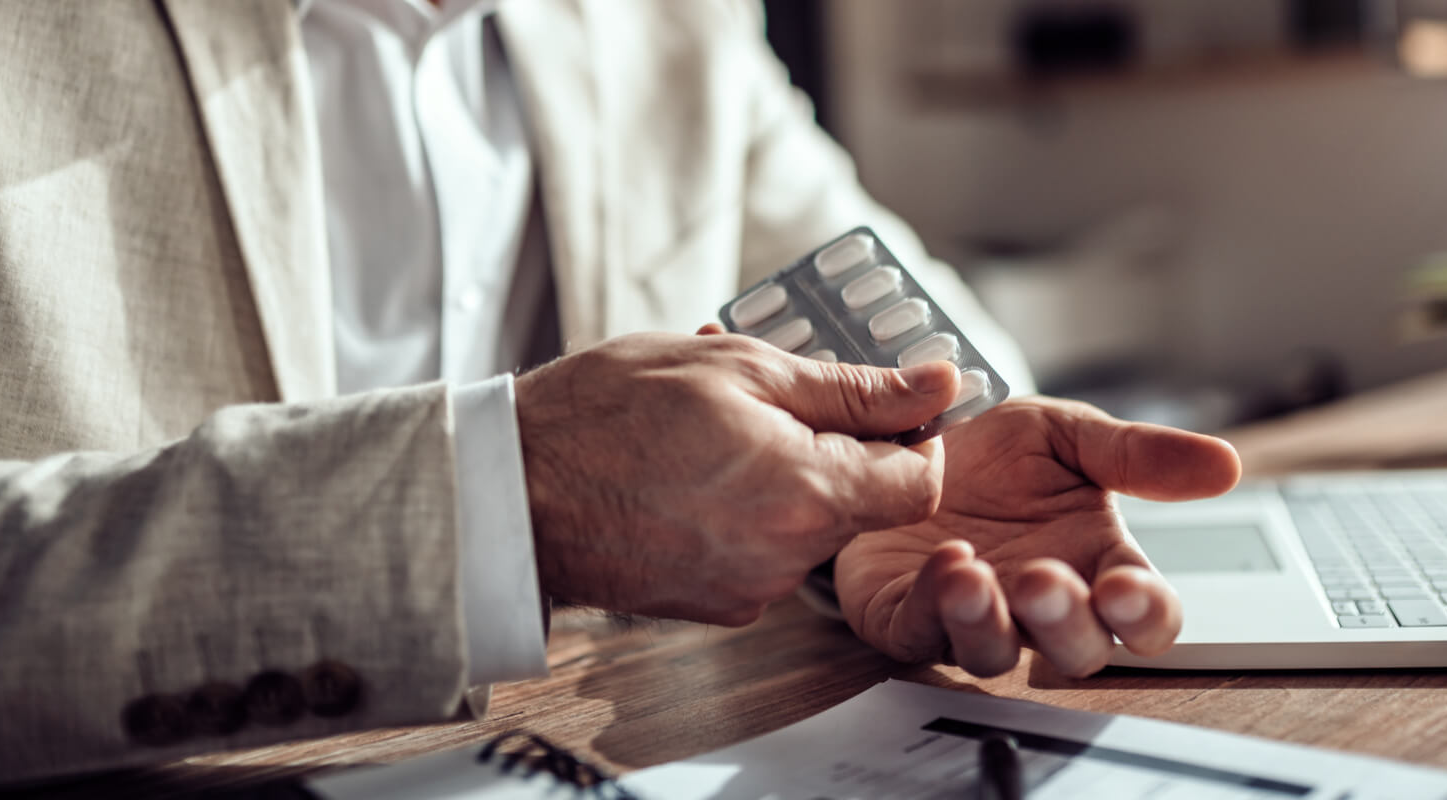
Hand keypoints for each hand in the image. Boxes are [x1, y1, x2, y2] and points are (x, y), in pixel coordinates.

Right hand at [515, 332, 959, 624]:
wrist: (509, 490)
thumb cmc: (606, 414)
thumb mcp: (739, 367)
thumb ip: (851, 386)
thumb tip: (937, 384)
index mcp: (806, 492)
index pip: (920, 483)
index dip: (913, 437)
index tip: (882, 405)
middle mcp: (785, 557)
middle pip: (860, 503)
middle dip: (830, 446)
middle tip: (769, 396)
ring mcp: (748, 589)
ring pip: (806, 524)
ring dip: (781, 473)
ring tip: (712, 427)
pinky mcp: (714, 604)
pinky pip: (760, 551)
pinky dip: (743, 509)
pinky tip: (689, 471)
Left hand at [834, 396, 1240, 676]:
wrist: (906, 432)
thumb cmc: (997, 449)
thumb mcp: (1070, 434)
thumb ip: (1140, 454)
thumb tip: (1225, 464)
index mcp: (1095, 564)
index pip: (1144, 615)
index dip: (1143, 615)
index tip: (1126, 589)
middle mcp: (1040, 603)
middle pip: (1075, 651)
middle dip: (1063, 624)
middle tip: (1043, 581)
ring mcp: (975, 618)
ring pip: (994, 656)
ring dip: (988, 625)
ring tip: (973, 576)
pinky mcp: (905, 618)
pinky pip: (920, 635)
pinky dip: (930, 609)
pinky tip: (942, 564)